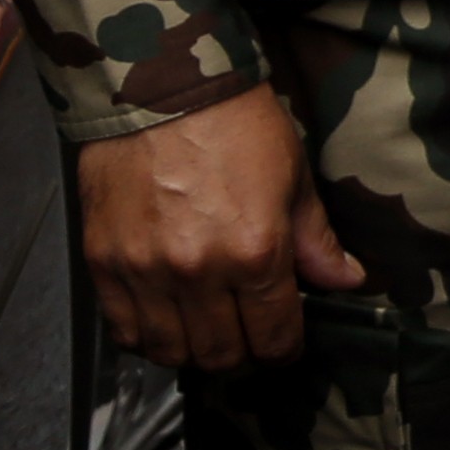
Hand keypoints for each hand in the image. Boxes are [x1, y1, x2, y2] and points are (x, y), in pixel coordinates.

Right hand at [74, 84, 362, 367]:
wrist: (162, 91)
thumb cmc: (235, 125)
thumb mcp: (293, 178)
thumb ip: (316, 241)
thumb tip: (346, 280)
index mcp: (255, 252)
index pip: (273, 335)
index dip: (283, 351)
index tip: (284, 347)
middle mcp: (197, 272)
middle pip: (219, 354)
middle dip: (241, 357)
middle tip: (247, 344)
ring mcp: (145, 272)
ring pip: (169, 352)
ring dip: (192, 354)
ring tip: (206, 335)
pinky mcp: (103, 265)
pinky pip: (123, 330)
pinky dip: (145, 338)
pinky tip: (164, 323)